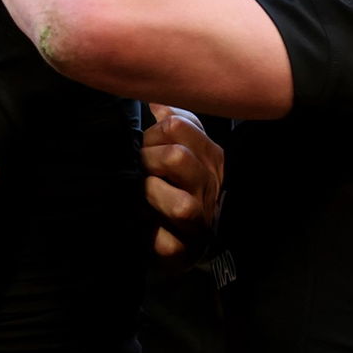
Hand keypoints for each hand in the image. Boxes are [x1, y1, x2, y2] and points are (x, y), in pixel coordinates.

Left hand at [142, 104, 223, 265]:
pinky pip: (167, 243)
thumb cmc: (177, 184)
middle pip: (177, 158)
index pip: (177, 126)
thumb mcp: (181, 147)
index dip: (152, 132)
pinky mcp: (183, 252)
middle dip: (149, 160)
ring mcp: (200, 221)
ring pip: (179, 204)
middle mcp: (210, 187)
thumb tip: (157, 100)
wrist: (181, 239)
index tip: (146, 144)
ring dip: (151, 195)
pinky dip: (151, 235)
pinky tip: (143, 226)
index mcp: (210, 156)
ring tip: (142, 195)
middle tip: (141, 169)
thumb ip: (176, 121)